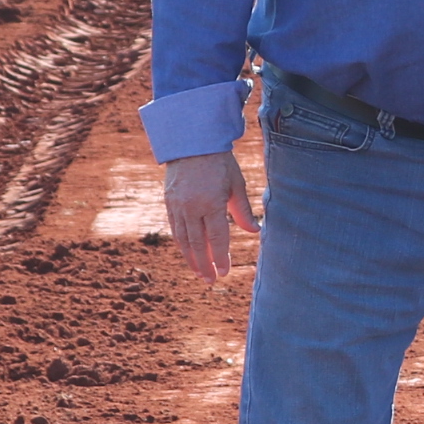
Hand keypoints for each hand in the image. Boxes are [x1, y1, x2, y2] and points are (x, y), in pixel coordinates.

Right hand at [163, 149, 252, 284]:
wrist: (192, 143)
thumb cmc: (220, 163)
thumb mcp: (236, 184)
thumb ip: (244, 211)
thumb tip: (255, 232)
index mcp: (211, 203)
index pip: (217, 238)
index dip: (221, 258)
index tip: (225, 273)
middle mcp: (191, 207)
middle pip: (198, 243)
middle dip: (205, 264)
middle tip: (211, 281)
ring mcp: (177, 206)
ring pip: (183, 239)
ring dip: (191, 259)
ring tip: (200, 273)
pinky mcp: (169, 203)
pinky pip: (175, 229)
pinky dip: (182, 244)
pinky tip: (188, 254)